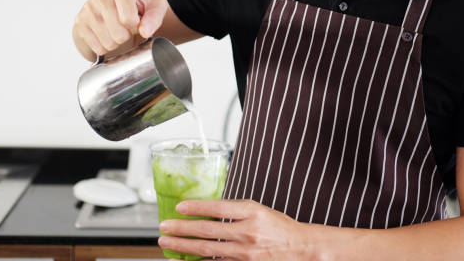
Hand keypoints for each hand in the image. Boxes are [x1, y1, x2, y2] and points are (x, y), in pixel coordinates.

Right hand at [73, 0, 166, 58]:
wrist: (118, 6)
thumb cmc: (139, 5)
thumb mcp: (155, 7)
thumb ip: (155, 17)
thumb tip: (144, 31)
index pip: (129, 19)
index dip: (137, 25)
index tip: (136, 19)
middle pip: (118, 33)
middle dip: (127, 35)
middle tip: (127, 27)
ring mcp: (88, 7)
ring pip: (107, 42)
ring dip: (117, 42)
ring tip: (118, 30)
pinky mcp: (80, 20)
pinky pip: (96, 47)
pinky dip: (105, 46)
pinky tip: (108, 35)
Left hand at [158, 199, 314, 260]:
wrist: (299, 248)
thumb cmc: (278, 227)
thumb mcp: (260, 210)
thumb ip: (236, 209)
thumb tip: (207, 209)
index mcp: (252, 212)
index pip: (218, 207)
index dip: (196, 207)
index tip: (179, 207)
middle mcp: (247, 232)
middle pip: (207, 230)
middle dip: (181, 228)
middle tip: (163, 226)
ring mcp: (244, 253)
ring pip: (206, 249)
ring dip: (183, 246)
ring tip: (167, 242)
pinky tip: (184, 259)